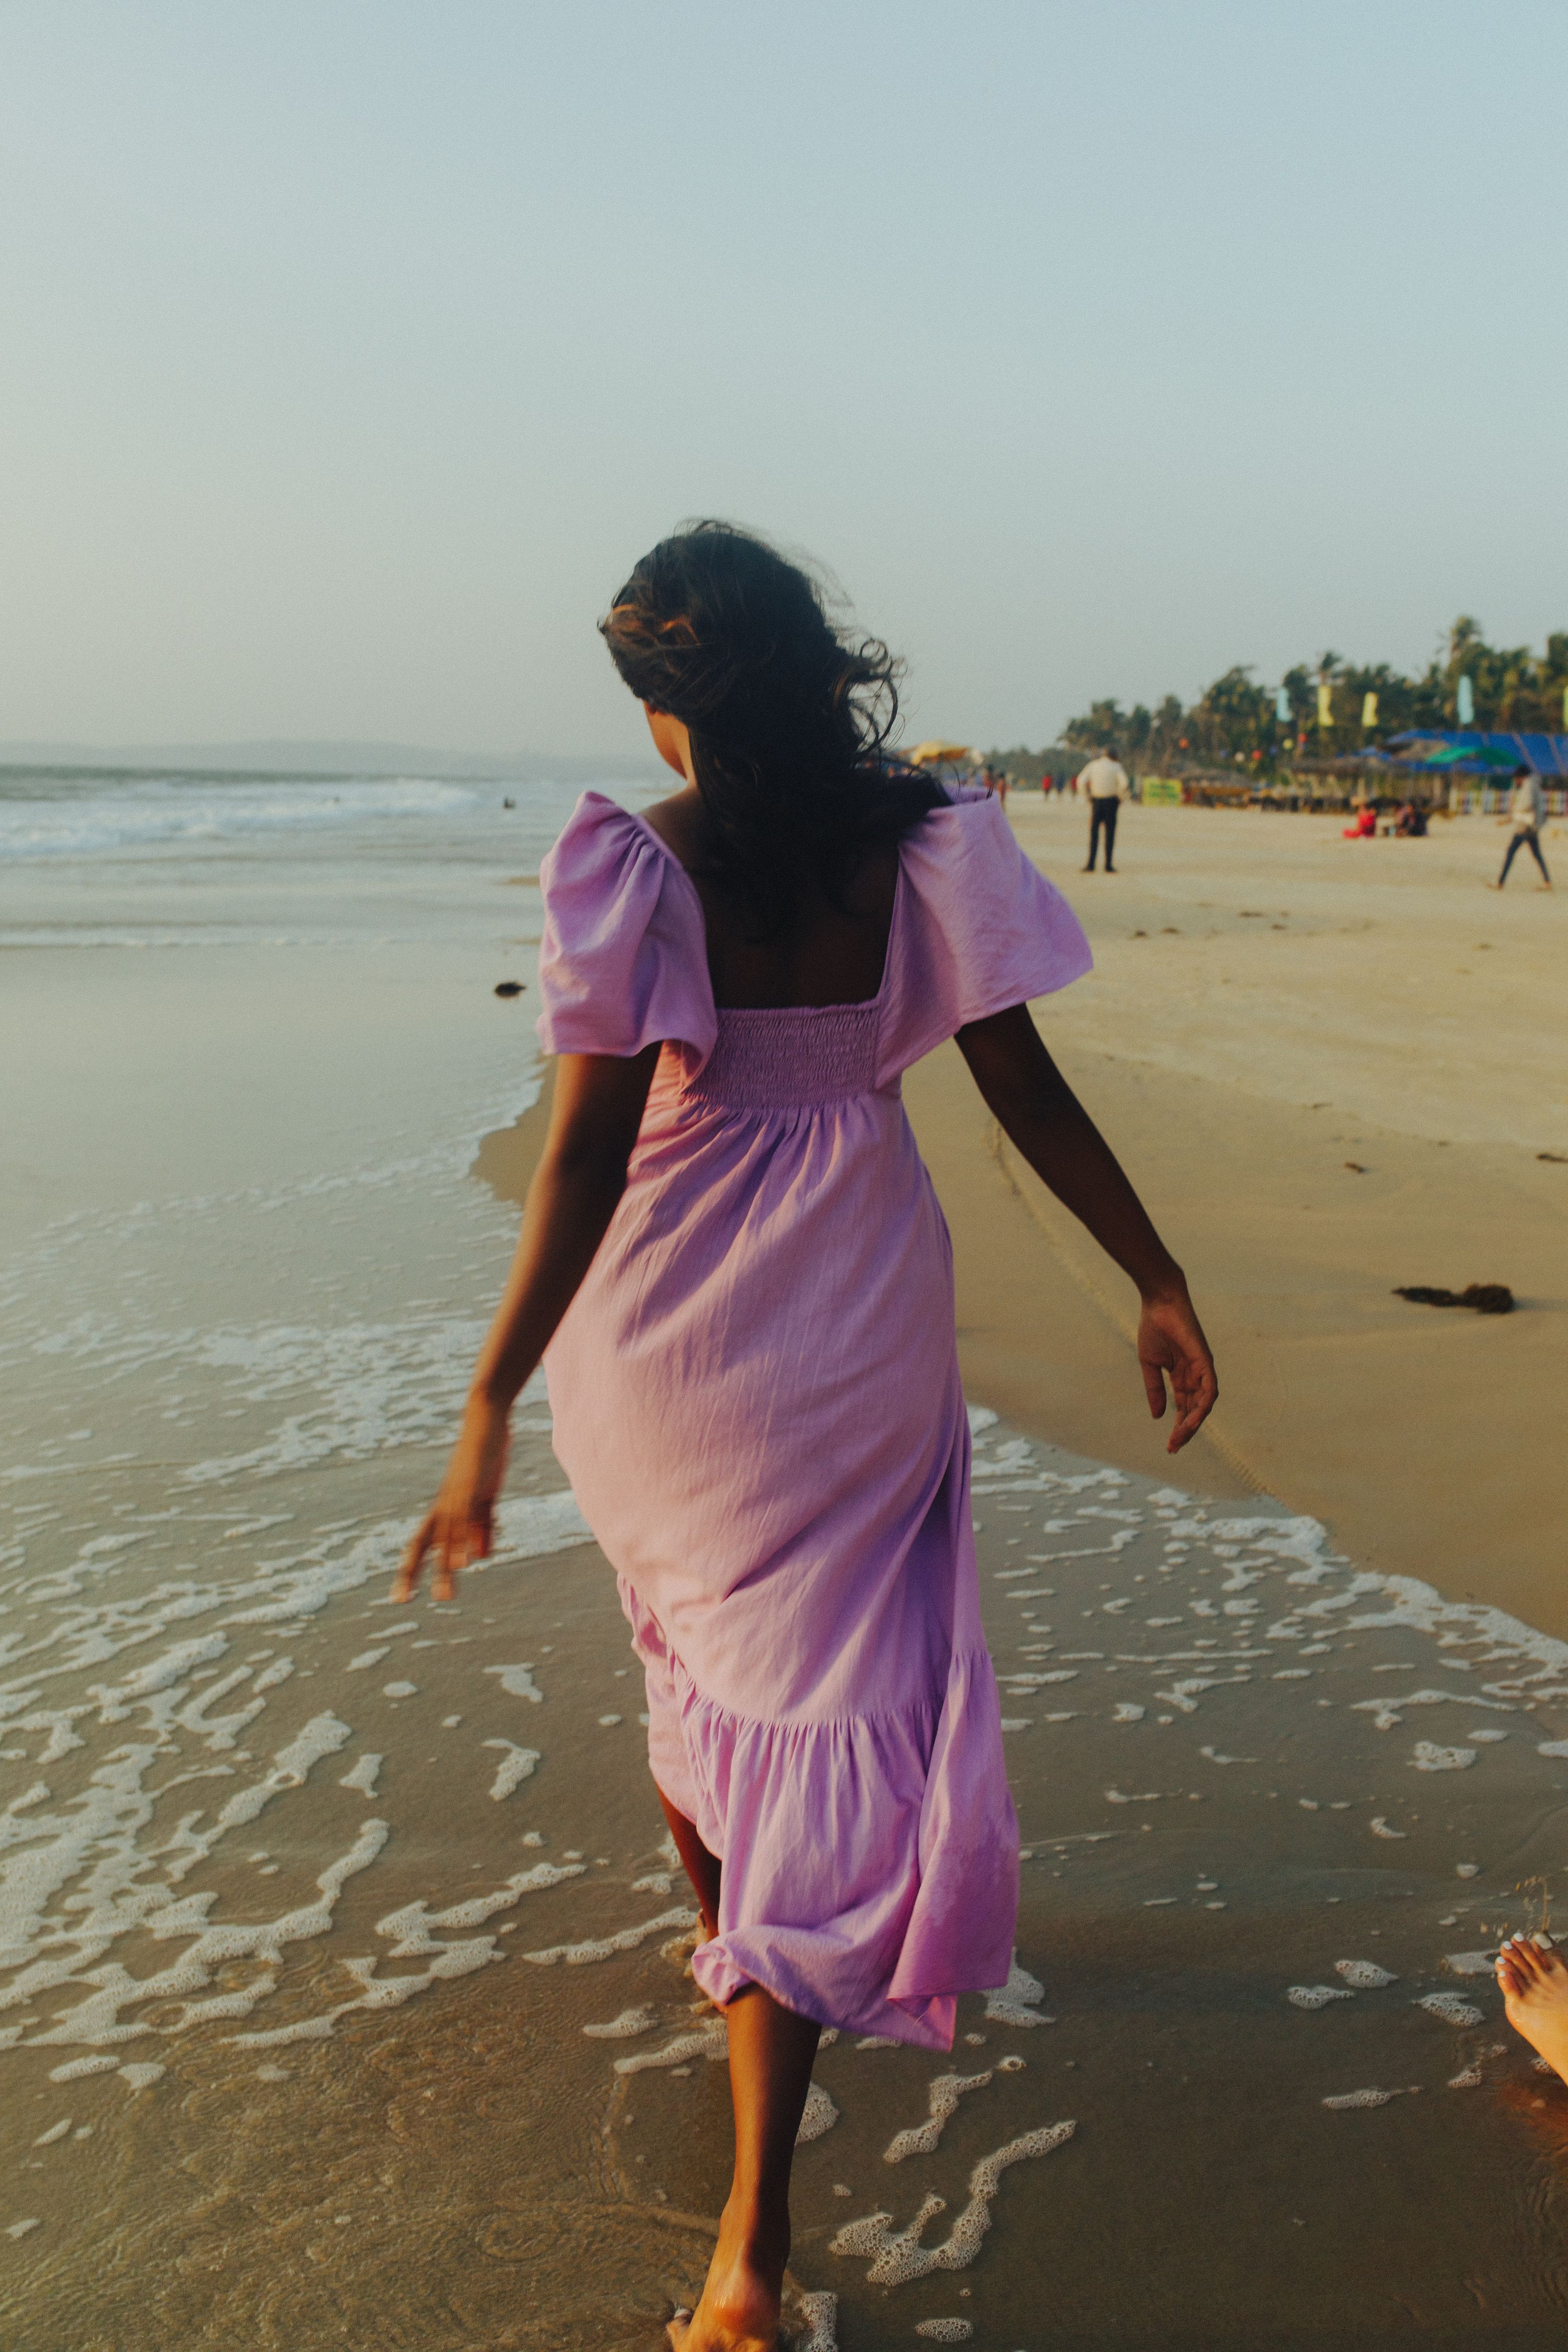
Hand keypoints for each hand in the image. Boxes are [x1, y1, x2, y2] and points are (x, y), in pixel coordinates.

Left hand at [393, 1397, 510, 1600]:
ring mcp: (456, 1498)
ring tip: (445, 1596)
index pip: (421, 1543)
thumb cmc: (484, 1457)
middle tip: (399, 1601)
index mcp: (444, 1508)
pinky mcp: (473, 1489)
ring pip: (446, 1539)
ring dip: (444, 1569)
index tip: (400, 1594)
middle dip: (411, 1573)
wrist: (485, 1421)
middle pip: (421, 1544)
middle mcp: (444, 1506)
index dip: (410, 1568)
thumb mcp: (485, 1498)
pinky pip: (466, 1521)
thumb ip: (481, 1528)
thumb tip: (477, 1558)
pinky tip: (465, 1562)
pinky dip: (464, 1542)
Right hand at [1137, 1286, 1217, 1453]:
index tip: (1170, 1446)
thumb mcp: (1150, 1365)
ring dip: (1193, 1423)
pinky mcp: (1206, 1361)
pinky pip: (1210, 1388)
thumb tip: (1158, 1416)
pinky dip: (1203, 1405)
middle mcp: (1195, 1375)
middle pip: (1194, 1410)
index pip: (1183, 1407)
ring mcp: (1202, 1369)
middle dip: (1185, 1431)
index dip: (1177, 1427)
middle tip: (1174, 1448)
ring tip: (1180, 1437)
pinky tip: (1191, 1419)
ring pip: (1204, 1403)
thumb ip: (1155, 1390)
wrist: (1160, 1303)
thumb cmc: (1154, 1328)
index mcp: (1181, 1376)